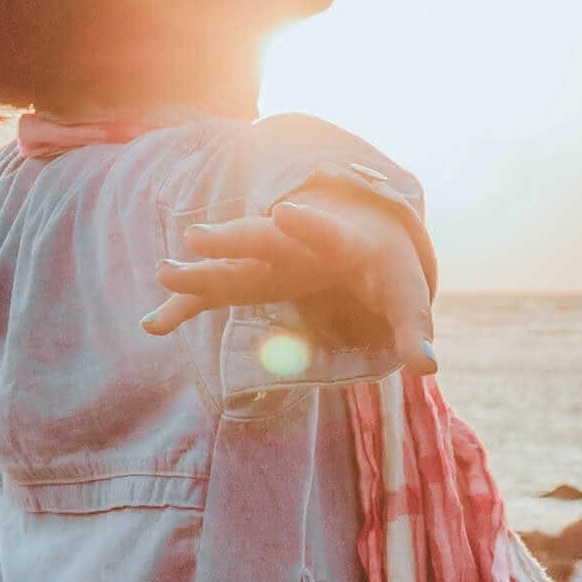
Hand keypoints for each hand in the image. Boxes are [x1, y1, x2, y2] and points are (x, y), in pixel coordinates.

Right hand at [144, 198, 437, 379]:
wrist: (364, 232)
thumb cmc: (387, 266)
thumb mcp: (406, 294)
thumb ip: (414, 330)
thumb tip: (427, 368)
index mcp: (341, 242)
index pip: (326, 231)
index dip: (310, 224)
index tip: (287, 213)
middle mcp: (298, 244)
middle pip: (263, 239)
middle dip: (232, 238)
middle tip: (196, 237)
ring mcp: (271, 260)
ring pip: (231, 263)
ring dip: (199, 270)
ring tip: (163, 273)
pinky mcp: (255, 279)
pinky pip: (217, 292)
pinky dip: (188, 306)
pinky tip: (154, 324)